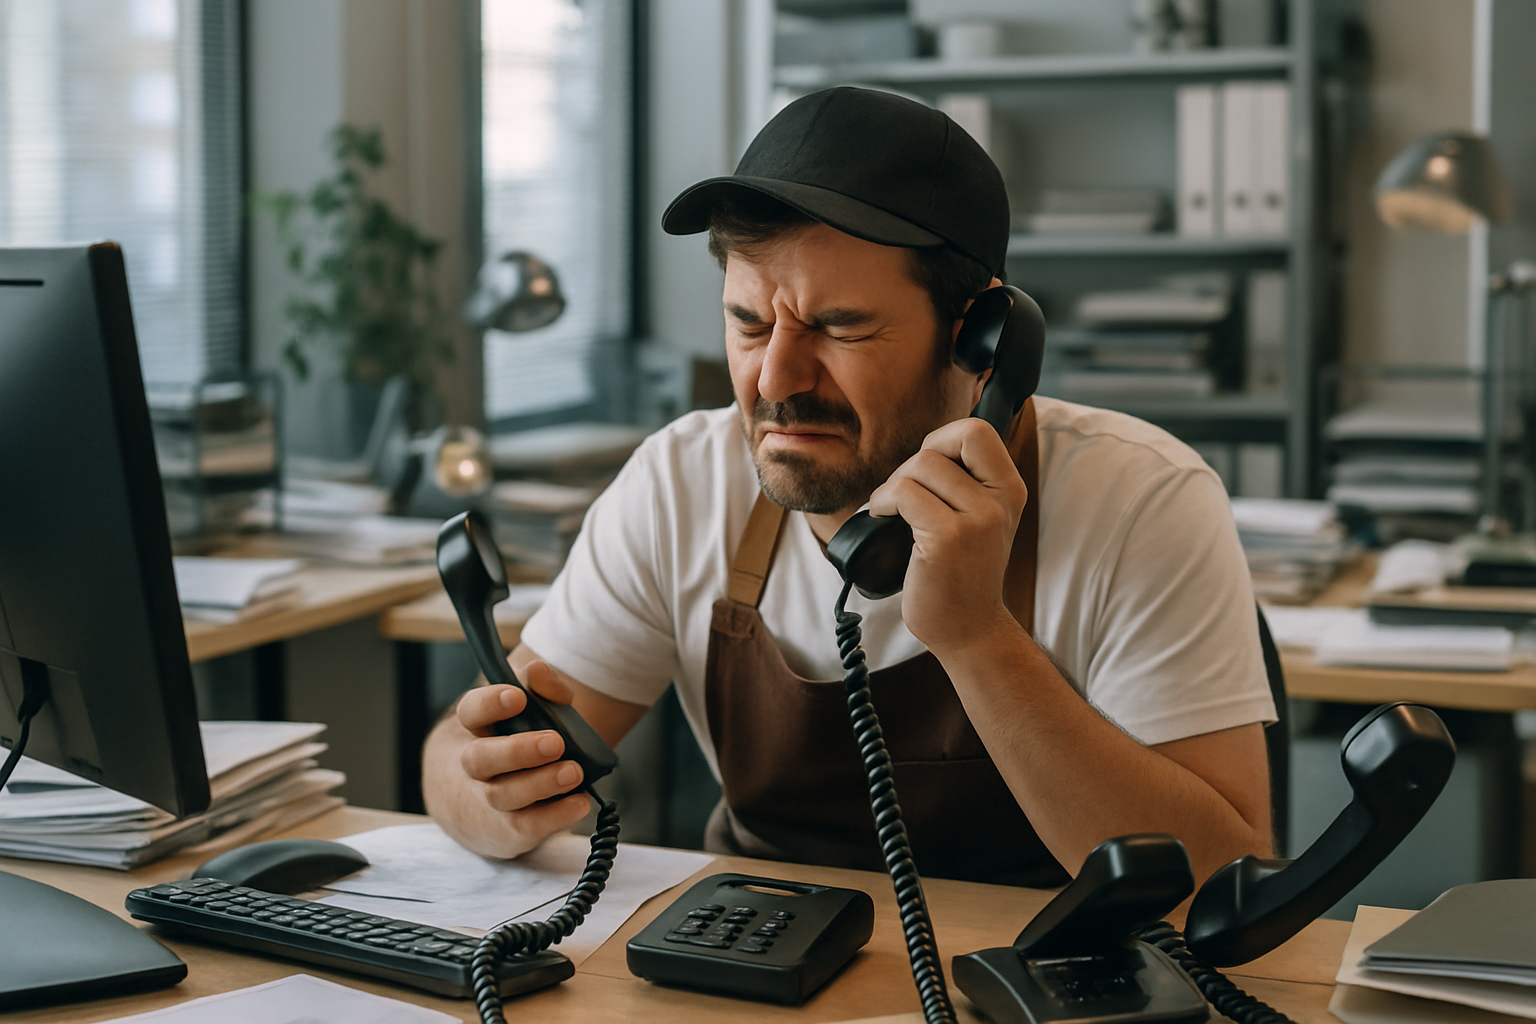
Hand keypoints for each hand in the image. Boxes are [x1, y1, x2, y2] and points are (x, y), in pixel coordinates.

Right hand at [453, 660, 590, 858]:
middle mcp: (470, 766)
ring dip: (541, 784)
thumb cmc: (506, 743)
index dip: (491, 703)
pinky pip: (525, 828)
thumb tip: (540, 672)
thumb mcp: (521, 710)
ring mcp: (483, 803)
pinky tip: (579, 802)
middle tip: (555, 742)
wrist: (471, 801)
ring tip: (574, 772)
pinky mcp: (503, 832)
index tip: (517, 696)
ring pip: (503, 796)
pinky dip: (554, 817)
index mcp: (472, 728)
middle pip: (481, 759)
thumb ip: (538, 687)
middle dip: (518, 750)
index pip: (471, 711)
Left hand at [867, 417, 1027, 654]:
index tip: (928, 469)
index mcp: (1009, 489)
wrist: (967, 628)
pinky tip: (882, 518)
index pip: (978, 430)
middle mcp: (1000, 500)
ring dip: (893, 485)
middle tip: (907, 493)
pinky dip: (883, 501)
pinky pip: (904, 493)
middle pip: (950, 439)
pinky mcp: (947, 538)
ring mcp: (977, 519)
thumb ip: (963, 482)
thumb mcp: (978, 519)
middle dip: (916, 459)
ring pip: (920, 465)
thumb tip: (925, 447)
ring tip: (892, 512)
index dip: (944, 438)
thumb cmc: (960, 572)